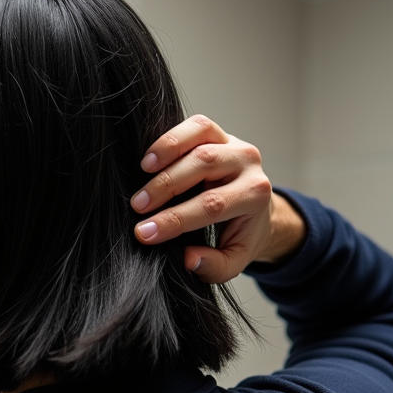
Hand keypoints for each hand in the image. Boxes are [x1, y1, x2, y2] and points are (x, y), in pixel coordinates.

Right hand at [130, 115, 299, 283]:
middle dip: (165, 186)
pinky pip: (196, 125)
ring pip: (201, 137)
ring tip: (140, 173)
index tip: (144, 232)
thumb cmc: (238, 235)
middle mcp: (248, 164)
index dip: (174, 220)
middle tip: (137, 206)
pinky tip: (149, 159)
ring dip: (166, 154)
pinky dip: (170, 138)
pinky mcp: (218, 132)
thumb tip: (188, 258)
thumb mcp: (233, 261)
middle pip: (204, 165)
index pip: (211, 206)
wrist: (255, 209)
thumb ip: (213, 267)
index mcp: (254, 196)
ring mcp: (233, 143)